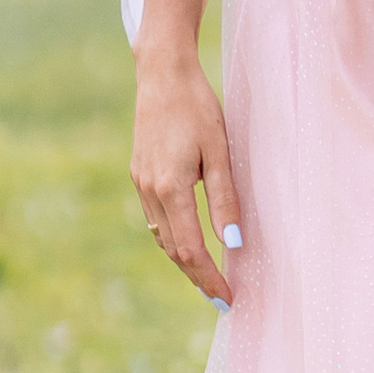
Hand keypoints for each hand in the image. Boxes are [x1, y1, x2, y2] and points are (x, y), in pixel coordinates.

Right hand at [131, 51, 241, 304]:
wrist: (162, 74)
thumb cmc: (197, 107)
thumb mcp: (220, 151)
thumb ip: (225, 199)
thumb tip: (234, 244)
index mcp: (171, 188)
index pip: (191, 250)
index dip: (209, 278)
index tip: (227, 298)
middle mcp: (150, 190)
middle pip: (173, 250)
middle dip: (197, 276)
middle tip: (220, 297)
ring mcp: (140, 182)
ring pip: (161, 235)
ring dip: (183, 259)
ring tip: (207, 277)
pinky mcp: (139, 173)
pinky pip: (155, 217)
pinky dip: (172, 236)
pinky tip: (188, 240)